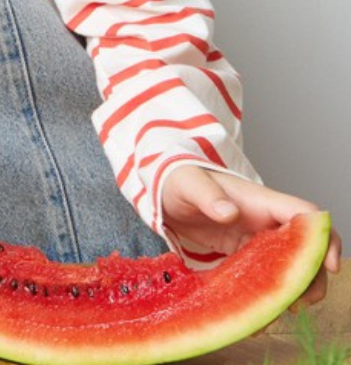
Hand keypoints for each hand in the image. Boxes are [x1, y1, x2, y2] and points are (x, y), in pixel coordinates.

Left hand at [159, 166, 340, 307]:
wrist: (164, 191)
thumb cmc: (180, 179)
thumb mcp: (189, 184)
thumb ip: (207, 196)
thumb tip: (229, 213)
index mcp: (260, 201)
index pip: (305, 215)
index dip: (323, 239)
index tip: (330, 266)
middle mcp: (265, 221)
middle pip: (305, 248)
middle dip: (311, 275)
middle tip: (303, 302)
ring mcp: (255, 239)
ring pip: (287, 266)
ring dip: (290, 289)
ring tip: (281, 312)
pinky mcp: (242, 255)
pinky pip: (262, 275)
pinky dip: (264, 294)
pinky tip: (256, 314)